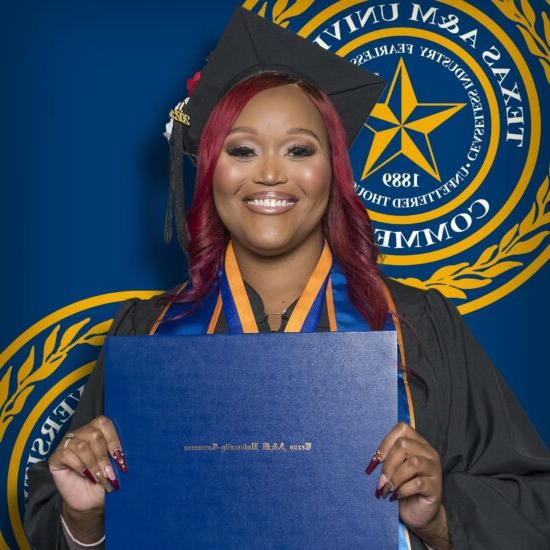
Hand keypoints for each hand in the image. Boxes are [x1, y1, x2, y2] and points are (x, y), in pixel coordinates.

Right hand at [48, 415, 126, 513]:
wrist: (89, 502)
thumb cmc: (106, 480)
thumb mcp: (116, 466)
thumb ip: (118, 456)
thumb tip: (125, 453)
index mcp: (97, 430)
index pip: (104, 423)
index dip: (113, 439)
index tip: (120, 458)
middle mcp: (82, 433)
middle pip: (94, 434)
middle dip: (104, 456)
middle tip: (110, 474)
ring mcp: (67, 443)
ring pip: (81, 446)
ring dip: (93, 464)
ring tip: (100, 478)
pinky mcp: (56, 456)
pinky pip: (67, 455)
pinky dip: (80, 467)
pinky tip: (86, 476)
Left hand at [366, 422, 450, 548]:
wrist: (417, 512)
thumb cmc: (403, 486)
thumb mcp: (394, 468)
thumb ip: (388, 457)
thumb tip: (374, 458)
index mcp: (418, 442)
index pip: (402, 429)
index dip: (385, 443)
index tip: (375, 461)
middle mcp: (428, 452)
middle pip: (404, 444)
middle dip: (388, 464)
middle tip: (381, 481)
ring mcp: (434, 469)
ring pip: (413, 463)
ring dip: (395, 478)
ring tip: (387, 489)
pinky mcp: (436, 487)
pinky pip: (418, 483)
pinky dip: (402, 490)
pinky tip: (396, 496)